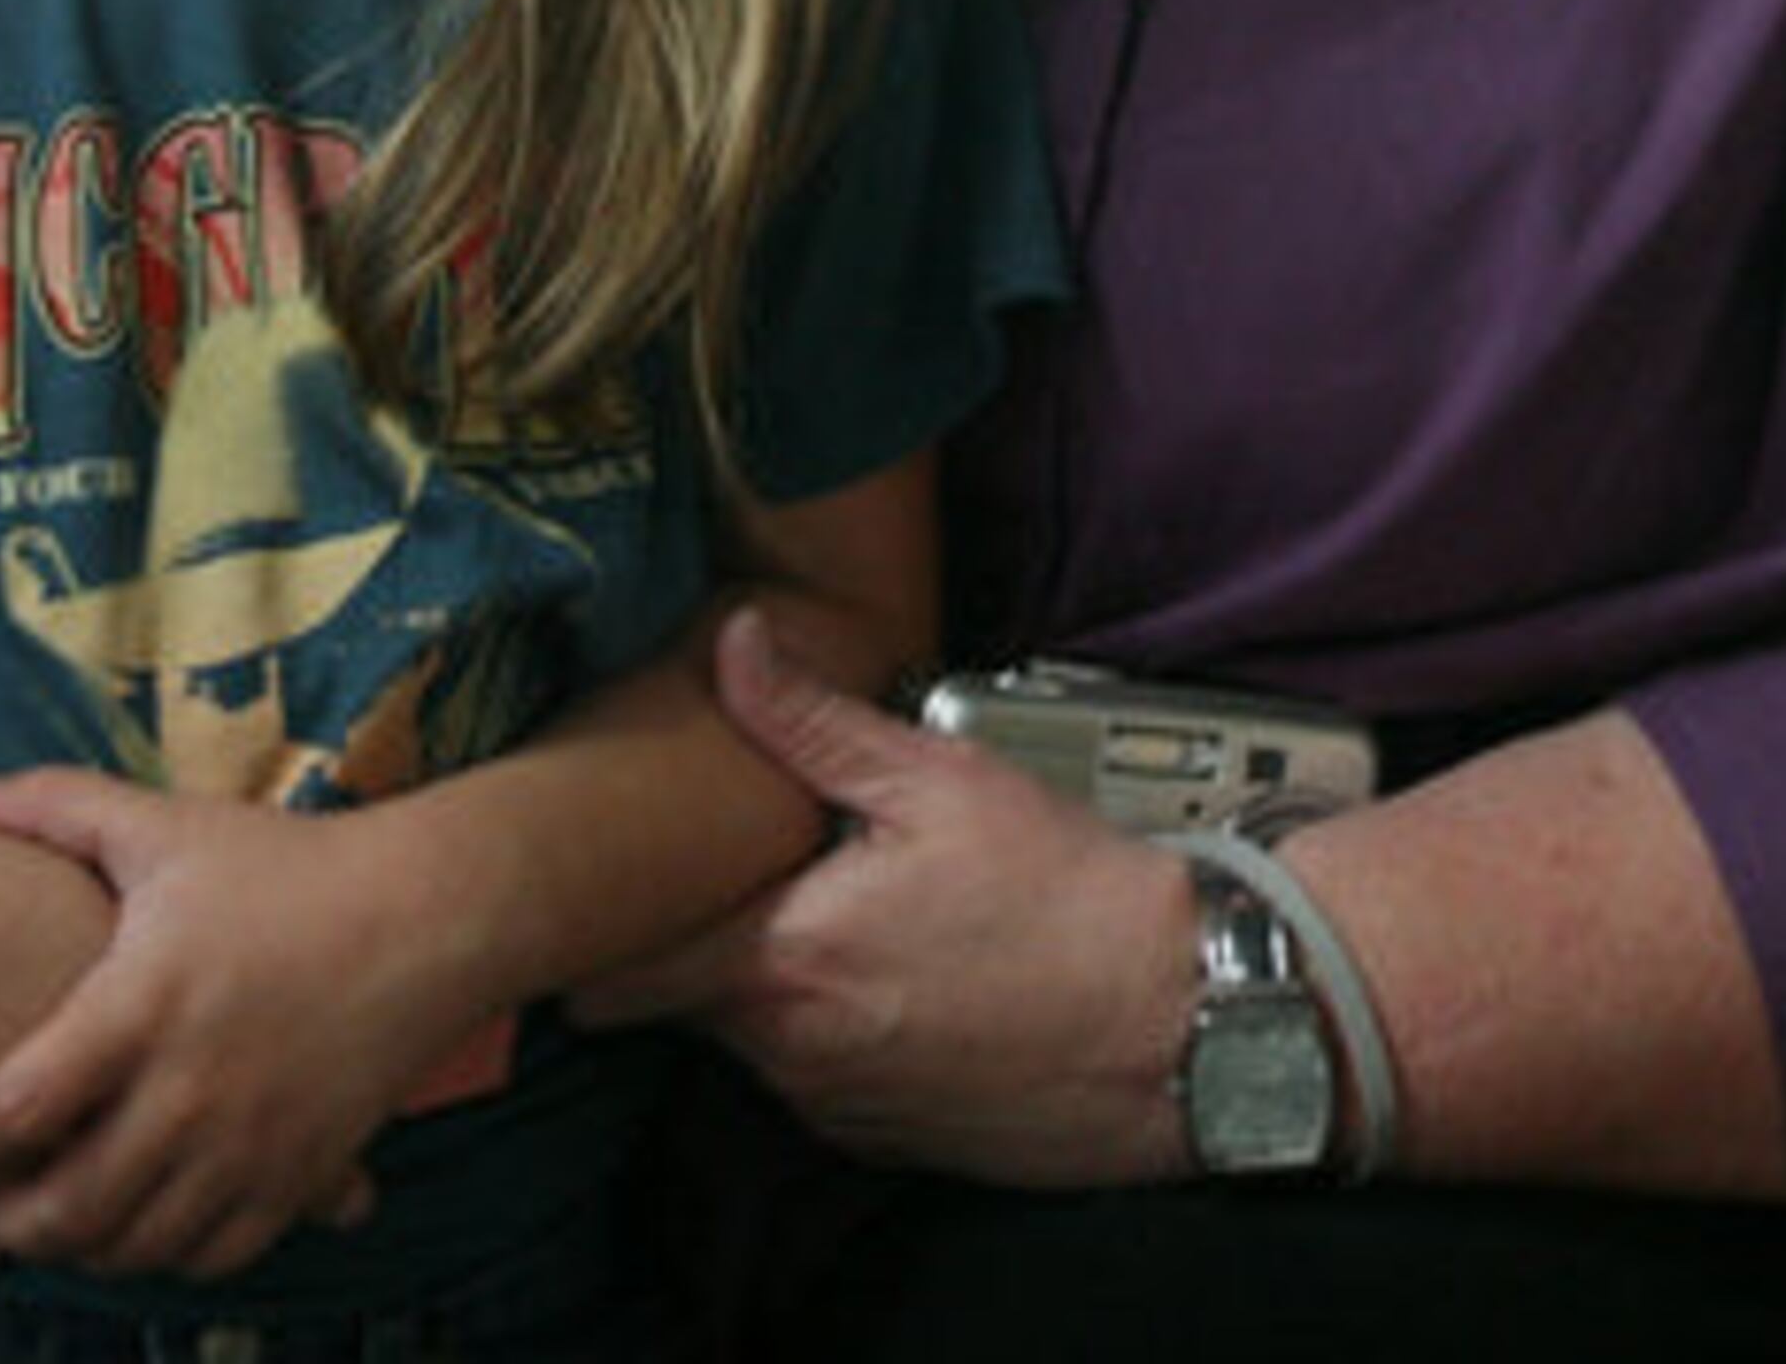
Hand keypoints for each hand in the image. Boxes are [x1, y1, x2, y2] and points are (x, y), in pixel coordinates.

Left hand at [0, 768, 477, 1280]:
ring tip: (53, 1211)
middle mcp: (193, 1088)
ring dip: (79, 1243)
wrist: (426, 915)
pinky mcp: (299, 1177)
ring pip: (132, 1246)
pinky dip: (162, 1253)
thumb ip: (53, 808)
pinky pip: (210, 1257)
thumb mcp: (166, 827)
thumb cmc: (287, 866)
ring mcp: (251, 1144)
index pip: (16, 1105)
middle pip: (63, 1206)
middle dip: (4, 1215)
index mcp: (145, 1002)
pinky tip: (142, 1216)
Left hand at [573, 607, 1197, 1187]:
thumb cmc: (1070, 897)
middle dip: (687, 932)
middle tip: (729, 858)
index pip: (613, 971)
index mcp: (780, 962)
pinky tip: (888, 966)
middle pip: (675, 998)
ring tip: (828, 901)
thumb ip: (812, 721)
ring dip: (764, 976)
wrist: (1183, 1023)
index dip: (602, 912)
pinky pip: (812, 1074)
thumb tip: (733, 647)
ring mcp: (835, 1107)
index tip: (609, 863)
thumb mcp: (940, 776)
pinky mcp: (883, 1139)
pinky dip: (825, 1024)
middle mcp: (790, 1054)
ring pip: (746, 1034)